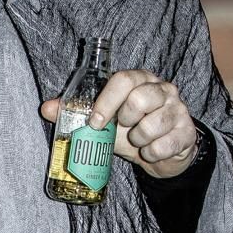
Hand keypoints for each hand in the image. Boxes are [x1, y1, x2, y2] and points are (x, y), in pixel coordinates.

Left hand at [40, 68, 200, 179]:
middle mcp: (163, 89)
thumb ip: (76, 113)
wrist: (163, 153)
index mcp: (141, 80)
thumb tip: (45, 108)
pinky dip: (152, 154)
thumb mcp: (105, 121)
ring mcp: (178, 109)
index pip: (124, 79)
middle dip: (125, 120)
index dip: (107, 101)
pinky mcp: (187, 131)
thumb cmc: (131, 131)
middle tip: (123, 129)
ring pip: (153, 124)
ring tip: (138, 141)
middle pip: (140, 98)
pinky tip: (151, 152)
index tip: (95, 122)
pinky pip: (165, 145)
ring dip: (139, 140)